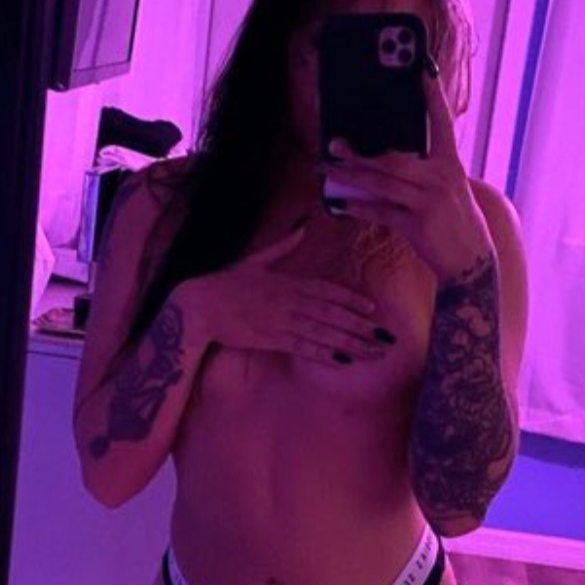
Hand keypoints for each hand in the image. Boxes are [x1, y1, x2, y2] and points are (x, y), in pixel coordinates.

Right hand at [183, 224, 388, 364]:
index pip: (327, 291)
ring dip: (350, 344)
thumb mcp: (257, 259)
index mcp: (288, 282)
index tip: (373, 309)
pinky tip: (343, 360)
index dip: (351, 300)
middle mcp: (289, 301)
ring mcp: (281, 322)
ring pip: (323, 333)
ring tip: (372, 353)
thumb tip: (304, 225)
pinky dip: (323, 354)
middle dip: (361, 327)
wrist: (199, 304)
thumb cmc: (227, 281)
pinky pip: (302, 348)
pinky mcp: (270, 340)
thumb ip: (284, 245)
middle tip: (385, 338)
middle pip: (332, 315)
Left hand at [322, 70, 491, 283]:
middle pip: (393, 159)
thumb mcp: (449, 190)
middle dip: (360, 153)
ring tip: (329, 171)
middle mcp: (441, 178)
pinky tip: (342, 204)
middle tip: (335, 145)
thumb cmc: (456, 223)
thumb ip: (424, 173)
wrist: (472, 263)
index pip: (442, 124)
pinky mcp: (418, 226)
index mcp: (451, 165)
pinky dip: (360, 207)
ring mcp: (430, 202)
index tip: (423, 73)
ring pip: (382, 184)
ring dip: (351, 177)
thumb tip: (383, 162)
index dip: (433, 98)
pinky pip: (382, 212)